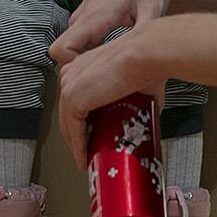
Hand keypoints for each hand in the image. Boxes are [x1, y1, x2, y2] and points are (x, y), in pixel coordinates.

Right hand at [50, 0, 176, 65]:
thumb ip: (145, 38)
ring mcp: (83, 15)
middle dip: (80, 71)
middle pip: (64, 54)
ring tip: (114, 69)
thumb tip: (145, 63)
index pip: (61, 50)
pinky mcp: (88, 16)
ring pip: (72, 48)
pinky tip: (114, 56)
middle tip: (108, 82)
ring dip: (87, 62)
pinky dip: (91, 52)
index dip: (72, 68)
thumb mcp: (153, 10)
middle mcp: (83, 16)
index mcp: (95, 17)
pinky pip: (80, 40)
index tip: (94, 77)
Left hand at [55, 14, 216, 169]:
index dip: (82, 120)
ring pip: (68, 123)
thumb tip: (144, 120)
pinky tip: (85, 159)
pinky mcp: (73, 96)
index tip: (92, 136)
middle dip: (77, 135)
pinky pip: (73, 129)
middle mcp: (72, 72)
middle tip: (90, 153)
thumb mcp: (138, 88)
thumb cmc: (148, 65)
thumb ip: (135, 102)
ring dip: (77, 144)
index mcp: (84, 65)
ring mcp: (70, 84)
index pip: (76, 98)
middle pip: (68, 112)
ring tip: (88, 160)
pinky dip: (78, 147)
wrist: (147, 56)